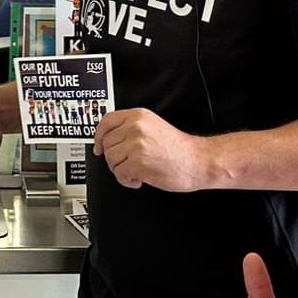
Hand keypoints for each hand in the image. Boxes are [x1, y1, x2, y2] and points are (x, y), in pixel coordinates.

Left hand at [94, 106, 212, 190]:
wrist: (198, 161)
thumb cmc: (180, 149)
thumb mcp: (154, 127)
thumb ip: (132, 128)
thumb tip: (111, 139)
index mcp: (139, 116)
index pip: (106, 121)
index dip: (99, 136)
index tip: (98, 147)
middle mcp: (136, 127)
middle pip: (106, 143)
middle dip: (114, 158)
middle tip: (126, 164)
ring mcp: (136, 144)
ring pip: (111, 159)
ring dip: (121, 170)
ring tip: (135, 172)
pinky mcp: (138, 162)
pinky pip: (119, 173)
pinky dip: (127, 180)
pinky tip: (138, 179)